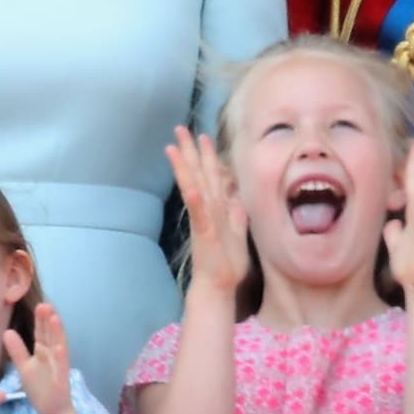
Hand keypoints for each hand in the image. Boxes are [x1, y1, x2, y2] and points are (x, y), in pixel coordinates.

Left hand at [4, 303, 73, 413]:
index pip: (42, 334)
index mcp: (44, 354)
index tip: (38, 304)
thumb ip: (17, 350)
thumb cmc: (40, 389)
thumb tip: (7, 332)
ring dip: (57, 334)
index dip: (40, 320)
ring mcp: (59, 367)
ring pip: (59, 347)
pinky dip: (60, 357)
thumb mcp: (25, 367)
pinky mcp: (61, 380)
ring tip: (55, 318)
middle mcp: (53, 357)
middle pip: (51, 336)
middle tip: (45, 304)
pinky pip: (61, 367)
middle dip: (48, 321)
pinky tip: (59, 347)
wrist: (52, 411)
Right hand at [165, 125, 248, 292]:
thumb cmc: (227, 263)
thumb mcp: (238, 232)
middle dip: (190, 151)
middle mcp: (207, 210)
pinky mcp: (203, 233)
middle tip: (180, 128)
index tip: (203, 136)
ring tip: (175, 147)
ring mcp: (203, 220)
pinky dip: (195, 200)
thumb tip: (238, 196)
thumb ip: (237, 213)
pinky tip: (190, 187)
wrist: (220, 285)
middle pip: (198, 174)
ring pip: (194, 187)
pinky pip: (199, 214)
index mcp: (216, 208)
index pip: (210, 176)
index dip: (207, 156)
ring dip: (185, 167)